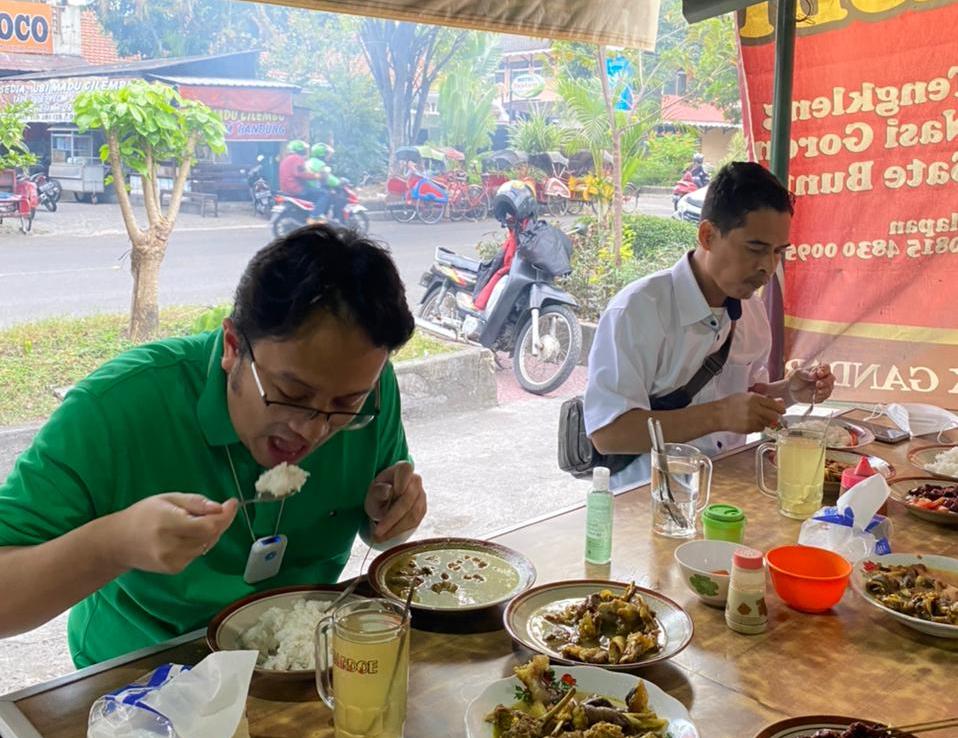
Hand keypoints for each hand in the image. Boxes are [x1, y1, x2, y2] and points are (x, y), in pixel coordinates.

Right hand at [111, 494, 237, 573]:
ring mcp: (172, 561)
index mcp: (167, 524)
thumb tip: (220, 507)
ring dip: (210, 532)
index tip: (232, 503)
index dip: (224, 516)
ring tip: (194, 522)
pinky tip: (186, 535)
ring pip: (207, 545)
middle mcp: (170, 546)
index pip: (207, 526)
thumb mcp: (168, 499)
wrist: (118, 543)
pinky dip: (200, 543)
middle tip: (218, 509)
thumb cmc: (143, 515)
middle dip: (219, 521)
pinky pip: (198, 554)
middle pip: (210, 536)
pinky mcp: (174, 569)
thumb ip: (196, 503)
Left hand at [364, 461, 426, 543]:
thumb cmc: (379, 493)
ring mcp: (421, 495)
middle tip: (377, 532)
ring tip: (379, 538)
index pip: (406, 469)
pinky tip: (388, 535)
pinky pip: (414, 522)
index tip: (391, 493)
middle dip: (391, 518)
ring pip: (412, 514)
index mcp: (402, 469)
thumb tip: (388, 490)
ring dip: (395, 528)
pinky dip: (400, 530)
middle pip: (407, 499)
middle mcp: (415, 480)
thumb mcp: (372, 491)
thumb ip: (378, 491)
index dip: (401, 482)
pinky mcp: (423, 509)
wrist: (387, 500)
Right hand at [719, 392, 785, 433]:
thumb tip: (778, 402)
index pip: (774, 404)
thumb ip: (762, 399)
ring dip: (765, 422)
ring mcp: (752, 420)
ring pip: (767, 423)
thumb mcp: (747, 396)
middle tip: (773, 417)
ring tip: (756, 419)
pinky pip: (760, 429)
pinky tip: (750, 423)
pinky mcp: (749, 428)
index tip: (782, 410)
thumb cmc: (731, 404)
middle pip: (774, 416)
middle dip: (775, 417)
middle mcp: (755, 409)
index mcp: (755, 398)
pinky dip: (758, 427)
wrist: (719, 414)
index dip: (780, 408)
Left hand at [787, 363, 835, 403]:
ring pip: (829, 388)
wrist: (792, 390)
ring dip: (824, 390)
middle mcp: (824, 377)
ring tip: (817, 391)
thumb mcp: (797, 373)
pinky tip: (815, 396)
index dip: (824, 370)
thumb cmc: (796, 378)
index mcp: (819, 369)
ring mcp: (825, 387)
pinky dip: (821, 396)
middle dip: (825, 382)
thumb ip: (805, 373)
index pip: (826, 367)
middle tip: (818, 384)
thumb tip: (813, 376)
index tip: (819, 373)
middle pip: (831, 378)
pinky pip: (825, 396)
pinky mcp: (822, 395)